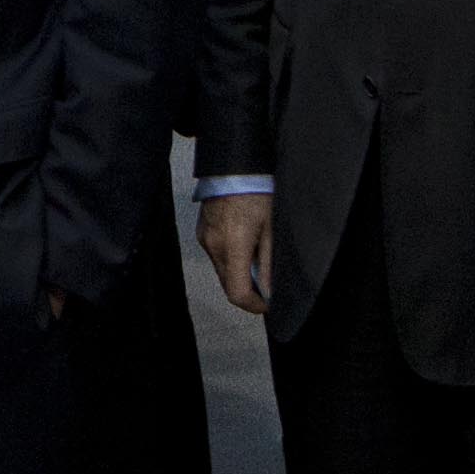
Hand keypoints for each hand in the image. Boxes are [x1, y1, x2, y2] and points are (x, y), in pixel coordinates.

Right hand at [199, 190, 273, 312]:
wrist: (233, 167)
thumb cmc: (257, 193)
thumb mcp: (272, 229)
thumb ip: (269, 264)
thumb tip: (270, 291)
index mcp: (232, 247)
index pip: (237, 293)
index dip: (254, 305)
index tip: (268, 304)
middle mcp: (213, 247)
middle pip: (228, 285)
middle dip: (248, 289)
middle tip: (267, 282)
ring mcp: (205, 240)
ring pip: (222, 271)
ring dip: (239, 273)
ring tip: (258, 256)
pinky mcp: (202, 233)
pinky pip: (217, 256)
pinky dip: (231, 259)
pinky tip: (245, 243)